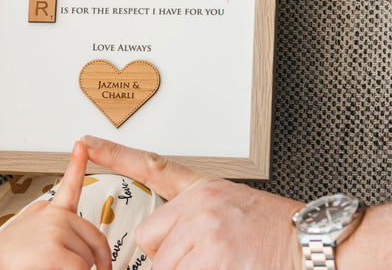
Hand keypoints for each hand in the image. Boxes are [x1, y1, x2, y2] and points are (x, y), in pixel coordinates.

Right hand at [0, 141, 110, 269]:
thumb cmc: (8, 256)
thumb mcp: (30, 228)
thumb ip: (54, 223)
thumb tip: (74, 227)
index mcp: (50, 210)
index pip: (70, 183)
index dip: (78, 163)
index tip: (81, 144)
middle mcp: (56, 215)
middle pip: (94, 239)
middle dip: (92, 260)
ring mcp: (56, 230)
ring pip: (88, 259)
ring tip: (50, 267)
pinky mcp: (54, 251)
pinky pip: (80, 269)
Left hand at [83, 135, 304, 269]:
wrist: (312, 242)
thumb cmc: (272, 228)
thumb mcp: (228, 207)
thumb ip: (191, 217)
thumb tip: (161, 245)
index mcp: (201, 188)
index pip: (150, 165)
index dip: (114, 153)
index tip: (87, 142)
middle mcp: (198, 204)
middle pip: (148, 238)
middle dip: (165, 255)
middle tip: (200, 256)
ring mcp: (203, 231)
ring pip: (161, 266)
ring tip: (216, 261)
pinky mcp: (212, 259)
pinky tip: (222, 266)